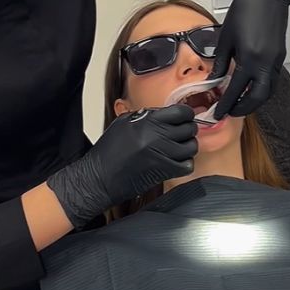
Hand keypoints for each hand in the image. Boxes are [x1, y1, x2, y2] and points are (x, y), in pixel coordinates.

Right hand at [46, 104, 197, 228]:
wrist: (98, 177)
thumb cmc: (108, 152)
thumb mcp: (124, 123)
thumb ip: (146, 116)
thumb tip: (165, 114)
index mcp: (147, 121)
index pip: (181, 111)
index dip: (186, 114)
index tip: (184, 118)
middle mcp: (156, 136)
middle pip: (189, 128)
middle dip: (187, 130)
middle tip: (181, 134)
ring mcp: (162, 154)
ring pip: (191, 147)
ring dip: (187, 147)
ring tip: (177, 149)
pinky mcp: (164, 172)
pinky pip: (187, 165)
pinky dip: (185, 163)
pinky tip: (175, 162)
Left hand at [208, 0, 289, 117]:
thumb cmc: (245, 9)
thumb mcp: (225, 38)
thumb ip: (220, 63)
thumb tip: (213, 81)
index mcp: (250, 57)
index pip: (236, 90)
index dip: (226, 104)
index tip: (218, 113)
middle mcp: (266, 62)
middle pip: (258, 98)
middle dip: (244, 108)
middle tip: (230, 112)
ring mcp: (276, 60)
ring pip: (268, 91)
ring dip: (254, 101)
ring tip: (238, 103)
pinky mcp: (280, 56)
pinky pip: (271, 80)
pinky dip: (261, 89)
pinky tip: (249, 88)